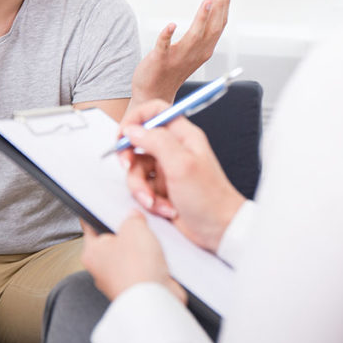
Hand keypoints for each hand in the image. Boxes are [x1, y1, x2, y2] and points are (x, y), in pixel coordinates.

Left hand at [81, 214, 185, 302]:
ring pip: (131, 253)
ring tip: (152, 241)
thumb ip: (132, 218)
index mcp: (92, 252)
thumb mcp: (134, 228)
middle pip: (114, 239)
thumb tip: (134, 217)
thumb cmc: (136, 269)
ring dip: (143, 247)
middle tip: (138, 222)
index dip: (99, 212)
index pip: (90, 225)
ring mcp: (121, 279)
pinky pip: (145, 267)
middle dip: (127, 230)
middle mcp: (102, 268)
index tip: (106, 204)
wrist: (155, 302)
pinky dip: (153, 261)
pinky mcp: (139, 287)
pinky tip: (161, 256)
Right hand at [119, 100, 245, 252]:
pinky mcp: (162, 188)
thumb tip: (133, 130)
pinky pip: (142, 188)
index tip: (122, 135)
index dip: (135, 120)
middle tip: (128, 168)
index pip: (154, 112)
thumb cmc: (210, 198)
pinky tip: (164, 208)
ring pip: (136, 169)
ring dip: (141, 188)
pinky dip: (148, 200)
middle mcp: (174, 149)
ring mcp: (167, 169)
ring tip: (154, 201)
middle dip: (130, 159)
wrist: (220, 230)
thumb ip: (156, 141)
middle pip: (138, 142)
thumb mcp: (181, 165)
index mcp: (182, 136)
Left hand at [131, 0, 229, 103]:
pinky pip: (164, 47)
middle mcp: (195, 53)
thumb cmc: (172, 70)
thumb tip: (210, 7)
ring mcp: (178, 57)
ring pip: (194, 36)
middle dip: (219, 6)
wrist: (154, 94)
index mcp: (204, 50)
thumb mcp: (194, 50)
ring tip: (207, 1)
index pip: (220, 25)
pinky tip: (171, 25)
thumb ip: (202, 32)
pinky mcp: (160, 60)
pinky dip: (167, 36)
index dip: (224, 5)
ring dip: (202, 19)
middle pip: (212, 28)